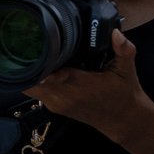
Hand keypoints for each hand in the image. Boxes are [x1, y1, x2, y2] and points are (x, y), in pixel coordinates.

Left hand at [24, 27, 145, 132]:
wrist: (124, 120)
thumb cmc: (124, 93)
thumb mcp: (127, 69)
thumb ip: (124, 49)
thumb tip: (116, 33)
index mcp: (79, 83)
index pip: (50, 75)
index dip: (37, 64)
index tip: (30, 51)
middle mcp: (64, 95)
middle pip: (31, 80)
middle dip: (27, 64)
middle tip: (27, 47)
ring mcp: (58, 103)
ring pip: (29, 88)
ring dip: (28, 73)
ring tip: (30, 56)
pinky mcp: (55, 108)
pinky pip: (36, 93)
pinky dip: (33, 81)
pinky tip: (39, 69)